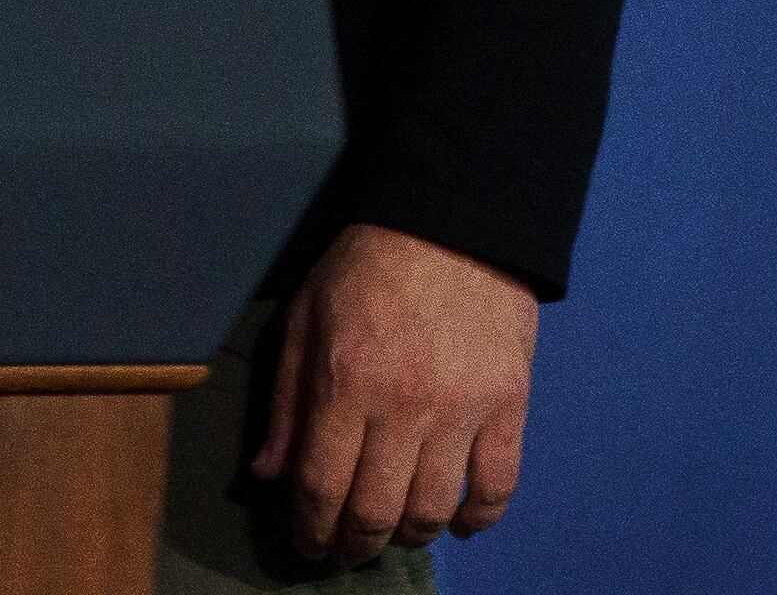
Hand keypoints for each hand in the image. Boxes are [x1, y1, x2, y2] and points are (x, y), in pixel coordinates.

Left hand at [254, 220, 538, 562]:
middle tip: (347, 550)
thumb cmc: (366, 268)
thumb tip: (267, 473)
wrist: (453, 225)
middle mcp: (404, 407)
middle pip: (376, 510)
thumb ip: (285, 402)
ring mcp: (462, 411)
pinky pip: (498, 486)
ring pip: (435, 509)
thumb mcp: (305, 320)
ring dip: (411, 536)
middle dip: (355, 544)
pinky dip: (479, 518)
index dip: (313, 529)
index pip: (322, 485)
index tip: (310, 545)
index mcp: (345, 383)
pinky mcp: (509, 407)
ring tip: (394, 535)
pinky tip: (459, 524)